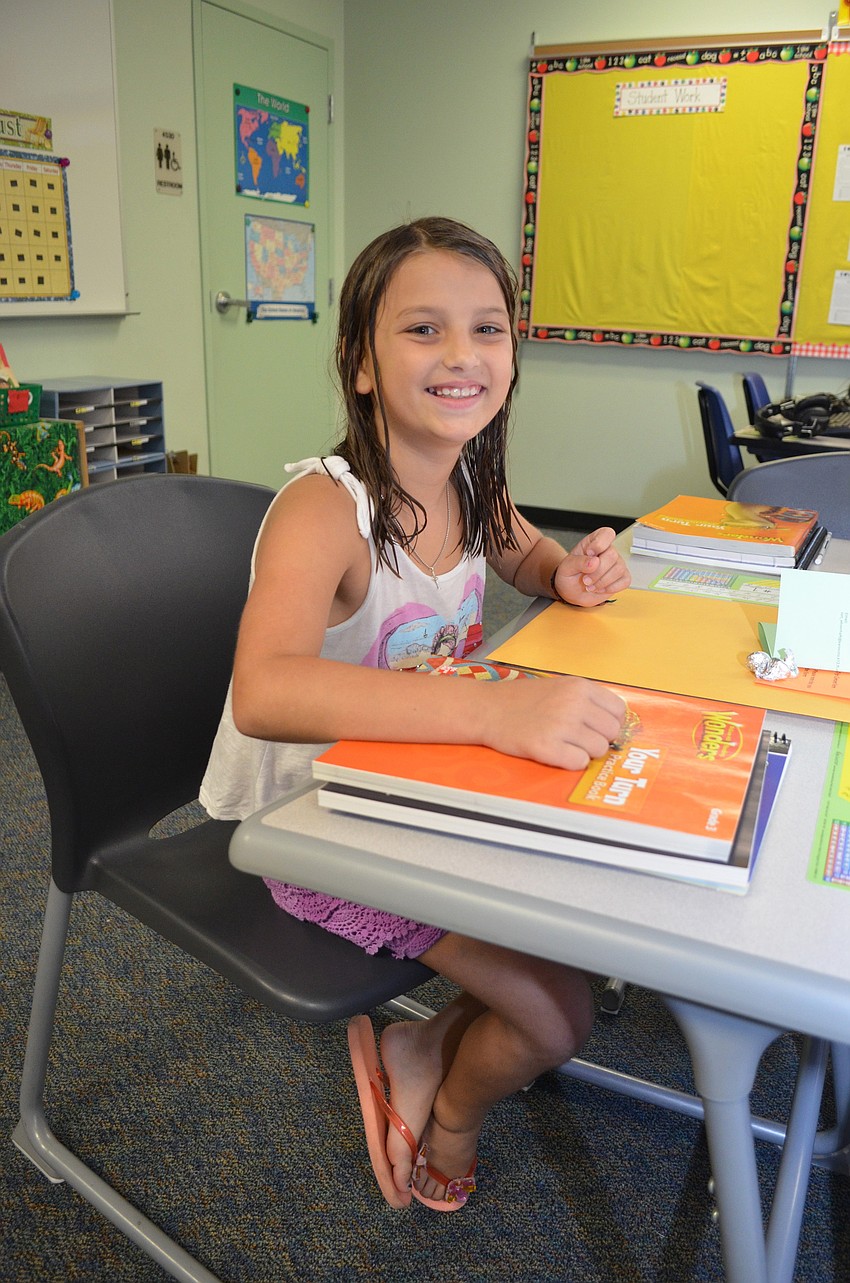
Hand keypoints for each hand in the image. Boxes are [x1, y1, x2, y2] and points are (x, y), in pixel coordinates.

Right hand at [484, 675, 626, 770]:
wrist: (487, 709)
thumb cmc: (522, 700)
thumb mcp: (560, 687)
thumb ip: (587, 701)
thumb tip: (615, 724)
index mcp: (579, 686)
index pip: (619, 710)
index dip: (608, 722)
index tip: (595, 727)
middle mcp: (574, 703)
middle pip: (612, 732)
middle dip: (598, 739)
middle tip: (577, 738)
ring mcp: (561, 725)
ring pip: (598, 750)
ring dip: (584, 751)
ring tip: (563, 744)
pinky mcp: (547, 747)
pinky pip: (579, 763)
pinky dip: (570, 762)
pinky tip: (555, 752)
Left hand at [551, 528, 630, 607]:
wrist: (572, 592)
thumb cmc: (570, 576)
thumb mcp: (567, 567)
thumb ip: (578, 562)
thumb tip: (594, 562)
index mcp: (593, 543)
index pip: (606, 533)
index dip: (599, 543)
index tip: (589, 553)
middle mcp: (607, 551)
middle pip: (612, 555)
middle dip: (597, 571)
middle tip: (585, 580)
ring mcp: (617, 564)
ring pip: (619, 569)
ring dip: (602, 582)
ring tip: (590, 586)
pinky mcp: (622, 577)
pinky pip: (625, 581)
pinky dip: (610, 588)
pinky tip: (600, 588)